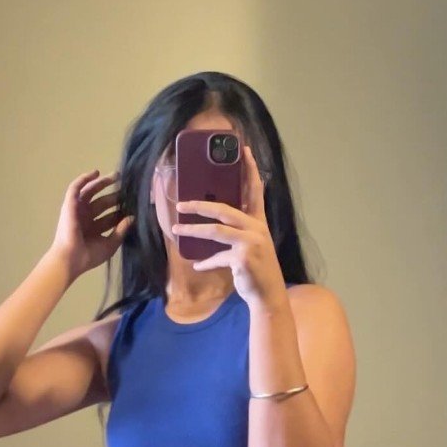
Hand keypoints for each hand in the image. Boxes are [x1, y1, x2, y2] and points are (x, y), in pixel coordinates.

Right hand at [52, 168, 133, 278]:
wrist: (72, 258)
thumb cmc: (89, 255)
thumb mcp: (110, 244)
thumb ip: (121, 231)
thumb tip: (132, 217)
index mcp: (94, 229)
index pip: (110, 217)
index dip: (121, 211)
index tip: (134, 204)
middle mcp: (86, 218)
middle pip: (102, 203)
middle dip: (114, 195)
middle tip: (128, 187)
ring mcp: (78, 210)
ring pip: (91, 192)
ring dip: (102, 183)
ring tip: (116, 176)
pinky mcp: (70, 204)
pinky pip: (76, 188)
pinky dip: (84, 179)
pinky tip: (96, 172)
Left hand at [171, 146, 287, 310]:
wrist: (268, 295)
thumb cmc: (257, 271)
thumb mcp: (252, 246)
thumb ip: (238, 232)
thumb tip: (213, 224)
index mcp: (258, 222)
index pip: (255, 191)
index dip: (250, 170)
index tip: (243, 150)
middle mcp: (256, 228)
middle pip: (224, 209)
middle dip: (200, 205)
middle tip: (181, 204)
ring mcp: (250, 242)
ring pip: (216, 230)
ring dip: (194, 230)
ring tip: (178, 229)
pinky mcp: (242, 258)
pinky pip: (217, 257)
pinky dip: (206, 262)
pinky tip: (197, 265)